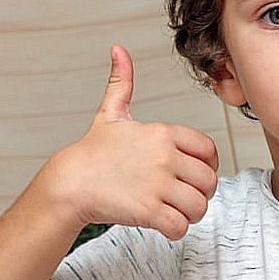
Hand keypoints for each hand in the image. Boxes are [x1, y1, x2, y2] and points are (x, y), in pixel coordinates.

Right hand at [41, 44, 219, 240]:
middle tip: (182, 197)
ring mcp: (157, 185)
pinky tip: (163, 224)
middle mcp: (165, 157)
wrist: (69, 183)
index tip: (191, 174)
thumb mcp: (110, 114)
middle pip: (209, 181)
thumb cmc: (92, 152)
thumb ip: (121, 83)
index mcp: (163, 133)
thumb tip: (118, 49)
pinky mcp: (148, 211)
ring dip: (190, 214)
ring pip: (199, 206)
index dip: (206, 165)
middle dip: (200, 193)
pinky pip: (181, 226)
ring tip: (174, 212)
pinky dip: (176, 230)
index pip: (209, 150)